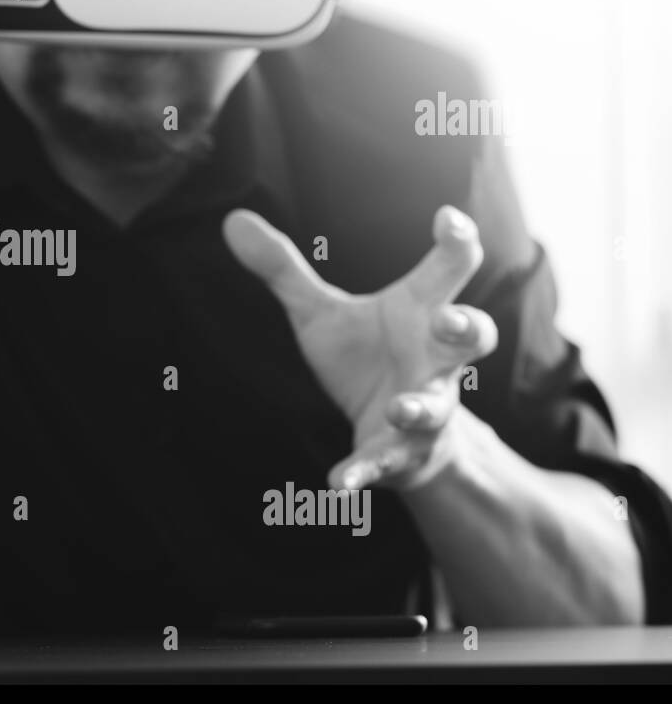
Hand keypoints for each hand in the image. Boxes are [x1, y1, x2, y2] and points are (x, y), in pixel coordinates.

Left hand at [222, 205, 497, 489]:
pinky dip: (362, 473)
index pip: (450, 270)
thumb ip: (284, 269)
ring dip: (419, 408)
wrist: (391, 430)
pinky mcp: (398, 453)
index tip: (447, 219)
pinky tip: (337, 485)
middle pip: (472, 337)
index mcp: (421, 312)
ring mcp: (424, 408)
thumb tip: (231, 219)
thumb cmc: (367, 356)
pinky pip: (384, 464)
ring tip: (399, 408)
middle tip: (451, 320)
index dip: (457, 243)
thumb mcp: (321, 312)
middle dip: (467, 328)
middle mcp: (434, 358)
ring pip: (436, 408)